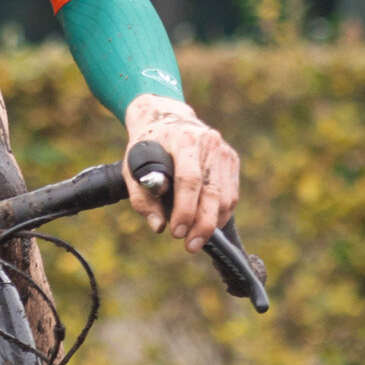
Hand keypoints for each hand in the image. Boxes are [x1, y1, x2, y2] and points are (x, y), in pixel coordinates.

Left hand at [122, 94, 240, 250]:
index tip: (176, 232)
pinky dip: (221, 214)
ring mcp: (223, 150)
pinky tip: (208, 224)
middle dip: (202, 225)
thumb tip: (158, 226)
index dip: (184, 210)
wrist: (167, 119)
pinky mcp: (231, 159)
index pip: (189, 180)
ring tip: (195, 239)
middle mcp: (208, 142)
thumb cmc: (148, 146)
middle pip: (212, 192)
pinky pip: (231, 194)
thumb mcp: (132, 167)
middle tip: (190, 246)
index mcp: (183, 140)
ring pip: (225, 197)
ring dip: (212, 224)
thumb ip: (142, 198)